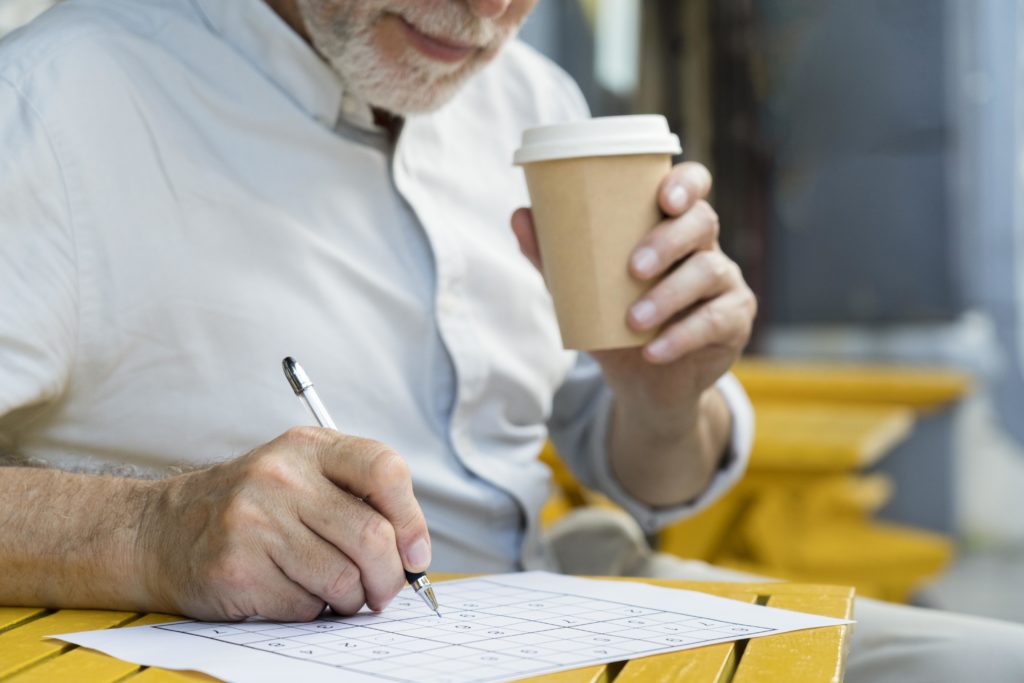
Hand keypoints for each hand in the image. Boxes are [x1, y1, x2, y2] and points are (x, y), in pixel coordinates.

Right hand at [138, 427, 430, 620]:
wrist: (163, 530)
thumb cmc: (253, 507)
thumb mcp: (304, 474)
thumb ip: (360, 498)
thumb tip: (414, 555)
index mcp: (309, 446)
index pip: (384, 469)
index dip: (412, 520)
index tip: (416, 555)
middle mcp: (281, 476)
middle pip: (372, 536)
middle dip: (390, 577)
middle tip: (384, 591)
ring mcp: (255, 521)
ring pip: (344, 580)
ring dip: (350, 599)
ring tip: (332, 591)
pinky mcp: (237, 568)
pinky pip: (306, 607)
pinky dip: (310, 610)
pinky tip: (289, 591)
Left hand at [511, 161, 755, 418]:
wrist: (643, 383)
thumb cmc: (614, 320)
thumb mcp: (582, 291)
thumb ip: (555, 257)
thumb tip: (520, 216)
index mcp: (671, 225)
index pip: (692, 186)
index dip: (686, 183)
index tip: (664, 196)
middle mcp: (704, 246)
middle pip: (702, 223)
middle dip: (668, 241)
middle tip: (633, 268)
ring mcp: (725, 282)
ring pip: (709, 272)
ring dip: (669, 295)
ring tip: (633, 320)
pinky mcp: (734, 321)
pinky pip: (715, 322)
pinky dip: (680, 336)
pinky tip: (653, 351)